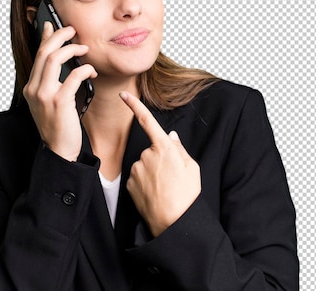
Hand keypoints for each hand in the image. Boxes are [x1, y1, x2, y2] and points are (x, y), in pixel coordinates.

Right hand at [23, 22, 96, 160]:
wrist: (59, 151)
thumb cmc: (58, 126)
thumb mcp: (50, 101)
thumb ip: (52, 81)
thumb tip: (60, 61)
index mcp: (31, 88)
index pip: (37, 55)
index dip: (45, 37)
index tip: (52, 25)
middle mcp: (34, 89)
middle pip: (44, 52)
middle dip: (60, 36)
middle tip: (72, 30)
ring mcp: (44, 95)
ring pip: (55, 59)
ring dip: (72, 49)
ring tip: (84, 49)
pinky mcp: (59, 102)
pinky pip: (73, 76)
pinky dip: (84, 69)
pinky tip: (91, 71)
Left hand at [119, 91, 200, 236]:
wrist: (173, 221)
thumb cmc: (186, 195)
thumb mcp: (192, 167)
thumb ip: (179, 149)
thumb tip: (171, 137)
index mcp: (164, 147)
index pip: (146, 120)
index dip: (134, 105)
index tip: (123, 94)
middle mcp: (147, 155)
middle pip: (152, 150)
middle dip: (159, 159)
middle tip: (172, 177)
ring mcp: (136, 168)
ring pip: (144, 164)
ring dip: (152, 172)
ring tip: (165, 188)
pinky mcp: (129, 182)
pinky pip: (137, 177)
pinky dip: (144, 183)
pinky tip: (154, 193)